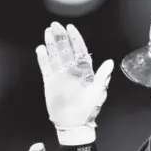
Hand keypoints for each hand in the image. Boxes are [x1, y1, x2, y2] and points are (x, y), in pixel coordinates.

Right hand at [36, 22, 113, 143]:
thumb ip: (103, 77)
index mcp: (85, 72)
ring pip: (55, 56)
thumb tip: (110, 62)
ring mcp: (61, 76)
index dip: (76, 39)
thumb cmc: (88, 110)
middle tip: (55, 25)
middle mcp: (72, 71)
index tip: (71, 28)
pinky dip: (43, 59)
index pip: (80, 51)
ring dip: (52, 44)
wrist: (74, 125)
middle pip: (66, 50)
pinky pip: (46, 68)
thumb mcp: (98, 93)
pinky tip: (41, 49)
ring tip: (48, 32)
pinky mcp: (50, 83)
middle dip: (61, 37)